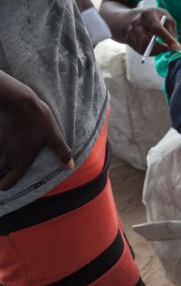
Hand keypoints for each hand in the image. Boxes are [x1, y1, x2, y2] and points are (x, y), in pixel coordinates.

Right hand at [0, 74, 73, 189]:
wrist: (16, 101)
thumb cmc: (37, 118)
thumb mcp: (53, 135)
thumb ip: (61, 153)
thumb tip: (70, 167)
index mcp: (21, 162)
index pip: (7, 185)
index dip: (6, 184)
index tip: (8, 178)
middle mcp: (5, 159)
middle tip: (5, 169)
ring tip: (5, 155)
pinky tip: (2, 143)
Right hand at [123, 7, 180, 54]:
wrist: (138, 17)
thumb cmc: (156, 17)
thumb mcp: (166, 17)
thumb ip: (171, 30)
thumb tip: (175, 46)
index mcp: (147, 15)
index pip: (157, 29)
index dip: (167, 39)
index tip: (177, 47)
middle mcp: (136, 23)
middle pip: (146, 41)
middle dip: (160, 48)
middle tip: (170, 49)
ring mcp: (130, 32)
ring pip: (143, 48)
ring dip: (156, 51)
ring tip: (164, 48)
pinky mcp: (129, 40)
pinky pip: (141, 50)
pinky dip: (151, 52)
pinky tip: (156, 47)